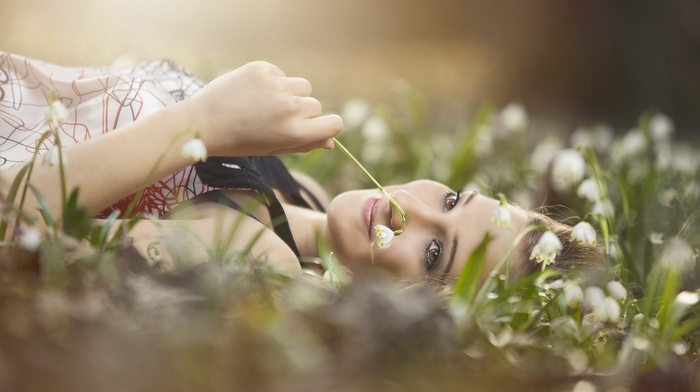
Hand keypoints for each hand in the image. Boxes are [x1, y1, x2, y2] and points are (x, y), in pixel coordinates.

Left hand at [181, 61, 342, 155]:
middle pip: (315, 105)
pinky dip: (272, 82)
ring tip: (266, 103)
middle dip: (302, 112)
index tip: (317, 126)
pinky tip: (253, 92)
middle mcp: (289, 108)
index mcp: (294, 133)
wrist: (202, 123)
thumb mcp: (275, 149)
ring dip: (291, 94)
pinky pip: (281, 74)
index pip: (334, 124)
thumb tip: (330, 142)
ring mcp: (276, 86)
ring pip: (302, 86)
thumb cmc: (240, 141)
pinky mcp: (262, 69)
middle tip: (275, 119)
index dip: (328, 125)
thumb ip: (305, 144)